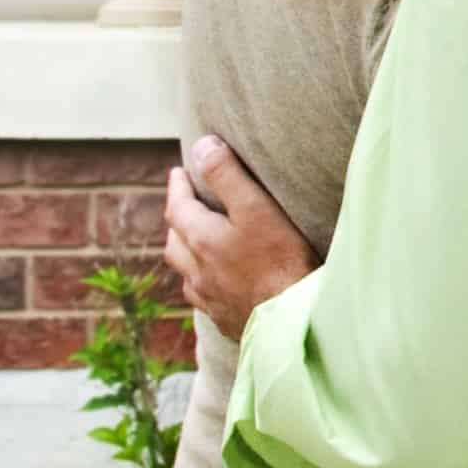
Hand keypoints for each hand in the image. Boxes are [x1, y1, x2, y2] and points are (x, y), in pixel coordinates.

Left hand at [161, 135, 317, 339]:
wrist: (292, 321)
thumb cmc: (280, 261)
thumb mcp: (257, 208)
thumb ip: (227, 176)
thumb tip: (202, 146)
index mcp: (201, 240)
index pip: (178, 207)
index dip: (177, 186)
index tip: (178, 172)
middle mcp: (197, 271)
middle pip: (175, 242)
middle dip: (177, 219)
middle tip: (186, 204)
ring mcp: (209, 298)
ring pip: (186, 272)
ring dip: (186, 252)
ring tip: (196, 242)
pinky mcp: (225, 318)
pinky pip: (203, 296)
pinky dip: (203, 281)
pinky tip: (218, 282)